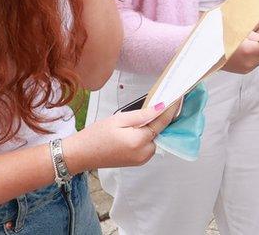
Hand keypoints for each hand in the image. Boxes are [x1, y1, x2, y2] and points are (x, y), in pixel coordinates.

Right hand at [61, 103, 178, 172]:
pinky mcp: (137, 162)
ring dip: (150, 128)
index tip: (179, 97)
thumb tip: (161, 108)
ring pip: (154, 138)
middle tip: (151, 105)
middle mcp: (144, 154)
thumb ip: (143, 115)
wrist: (79, 155)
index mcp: (139, 142)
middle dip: (158, 119)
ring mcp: (141, 160)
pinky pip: (147, 145)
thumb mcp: (119, 119)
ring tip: (135, 120)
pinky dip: (145, 136)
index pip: (162, 122)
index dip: (171, 109)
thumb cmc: (95, 136)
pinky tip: (134, 130)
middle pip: (159, 131)